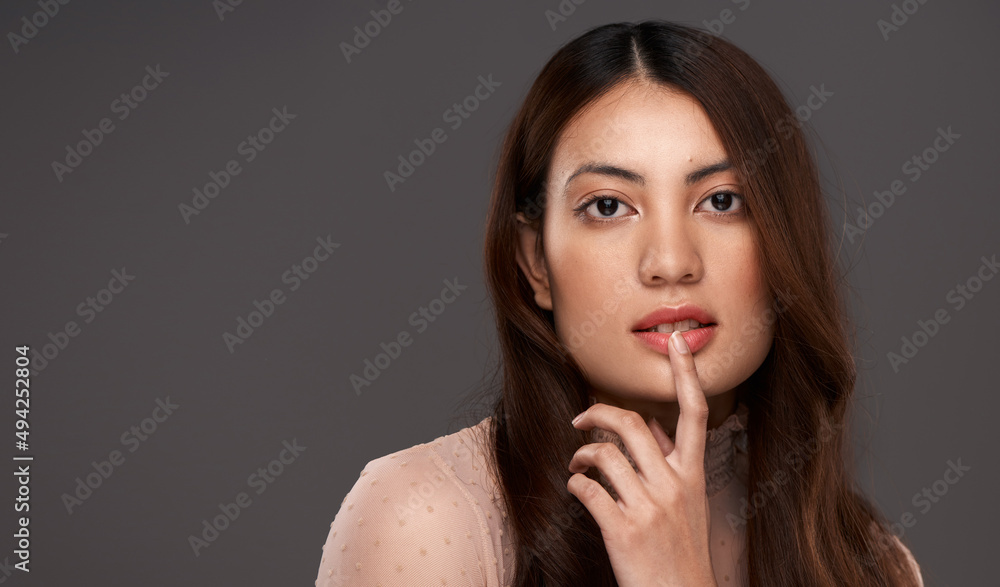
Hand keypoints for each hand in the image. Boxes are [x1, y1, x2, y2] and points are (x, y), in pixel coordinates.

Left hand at [567, 331, 717, 586]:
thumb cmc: (682, 553)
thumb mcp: (689, 504)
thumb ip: (672, 465)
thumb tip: (651, 427)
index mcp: (693, 476)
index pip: (694, 414)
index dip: (686, 374)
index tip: (674, 342)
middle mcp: (673, 486)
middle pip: (631, 424)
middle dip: (597, 412)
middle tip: (580, 419)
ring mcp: (649, 508)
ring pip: (604, 453)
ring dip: (581, 453)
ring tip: (577, 461)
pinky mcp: (623, 531)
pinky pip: (588, 489)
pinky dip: (575, 484)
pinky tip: (577, 489)